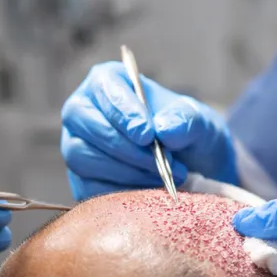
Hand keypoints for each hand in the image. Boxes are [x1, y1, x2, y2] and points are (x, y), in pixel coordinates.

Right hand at [61, 62, 237, 200]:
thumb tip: (165, 130)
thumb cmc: (187, 133)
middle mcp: (85, 111)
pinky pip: (88, 188)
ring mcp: (78, 145)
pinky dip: (119, 194)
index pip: (104, 88)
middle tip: (161, 161)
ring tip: (163, 177)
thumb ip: (186, 120)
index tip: (146, 135)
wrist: (192, 167)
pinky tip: (148, 192)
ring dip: (125, 171)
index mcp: (109, 82)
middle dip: (124, 146)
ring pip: (82, 157)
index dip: (122, 111)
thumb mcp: (198, 121)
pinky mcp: (81, 179)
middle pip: (83, 122)